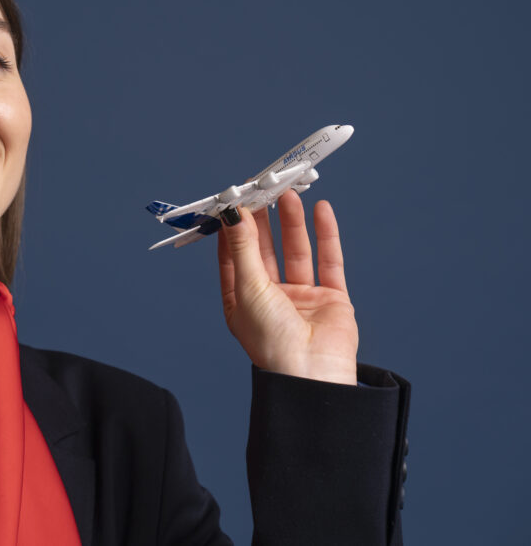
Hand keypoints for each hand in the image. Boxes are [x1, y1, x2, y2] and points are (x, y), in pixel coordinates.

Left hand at [217, 190, 358, 384]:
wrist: (311, 374)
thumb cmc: (271, 340)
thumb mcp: (249, 287)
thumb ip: (244, 248)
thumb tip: (233, 213)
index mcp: (242, 301)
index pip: (234, 256)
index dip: (234, 227)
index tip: (234, 199)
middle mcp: (270, 298)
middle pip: (265, 249)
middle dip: (264, 220)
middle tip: (263, 188)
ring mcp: (302, 298)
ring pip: (295, 251)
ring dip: (292, 222)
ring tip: (288, 193)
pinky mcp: (331, 298)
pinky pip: (329, 260)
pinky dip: (326, 235)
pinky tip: (321, 210)